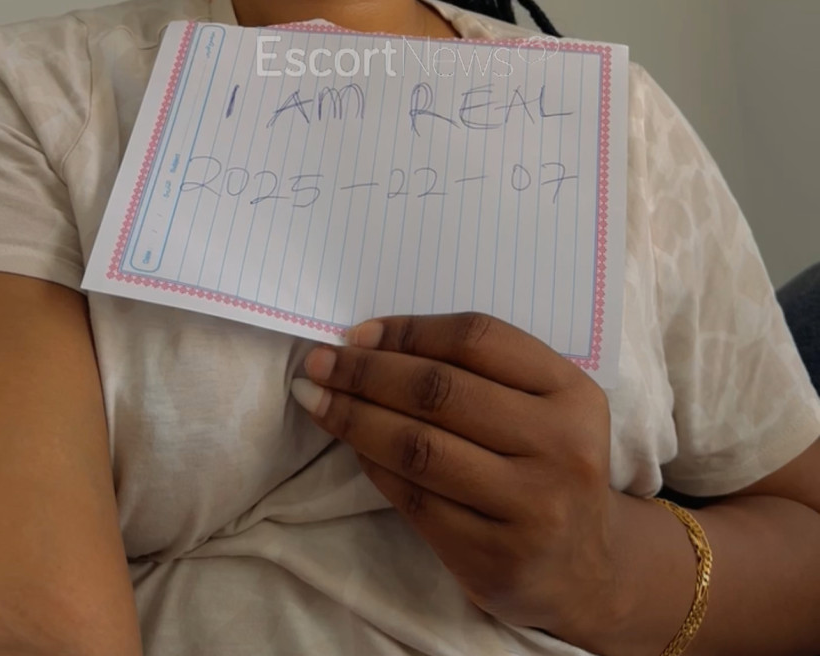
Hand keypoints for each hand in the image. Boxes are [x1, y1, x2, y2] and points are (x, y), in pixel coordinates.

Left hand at [291, 312, 617, 639]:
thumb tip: (371, 340)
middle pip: (440, 391)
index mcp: (572, 392)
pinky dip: (372, 466)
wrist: (587, 569)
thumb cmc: (549, 462)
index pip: (477, 339)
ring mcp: (530, 509)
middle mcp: (560, 448)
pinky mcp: (494, 559)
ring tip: (315, 398)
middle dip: (366, 372)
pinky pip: (414, 500)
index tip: (357, 333)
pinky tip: (351, 445)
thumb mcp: (544, 404)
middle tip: (320, 362)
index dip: (408, 331)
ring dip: (354, 417)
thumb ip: (481, 368)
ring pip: (419, 447)